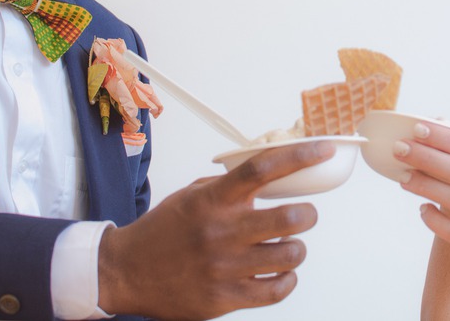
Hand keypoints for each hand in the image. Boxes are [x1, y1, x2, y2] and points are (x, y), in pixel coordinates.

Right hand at [98, 140, 335, 319]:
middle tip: (305, 215)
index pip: (263, 169)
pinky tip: (280, 272)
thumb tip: (270, 172)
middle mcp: (222, 231)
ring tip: (287, 246)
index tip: (324, 150)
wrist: (125, 271)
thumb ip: (228, 186)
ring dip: (296, 249)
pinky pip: (277, 289)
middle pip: (289, 217)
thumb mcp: (192, 196)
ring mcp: (224, 267)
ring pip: (290, 255)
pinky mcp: (225, 298)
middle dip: (308, 214)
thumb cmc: (163, 230)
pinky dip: (287, 279)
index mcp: (213, 199)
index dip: (300, 157)